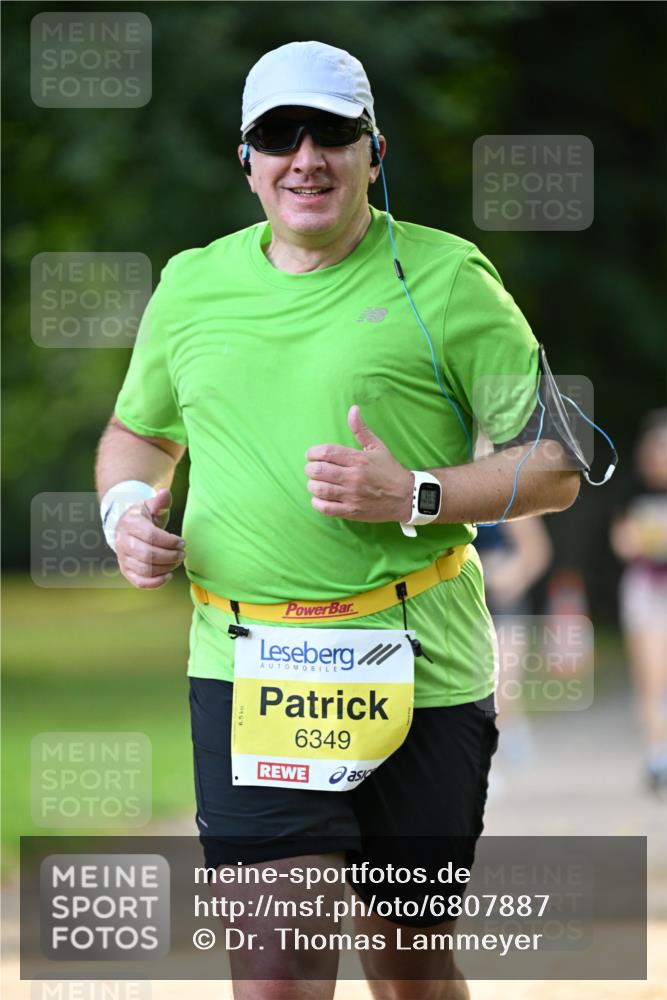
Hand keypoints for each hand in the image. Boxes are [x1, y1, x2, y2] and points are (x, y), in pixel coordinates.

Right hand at [115, 487, 185, 588]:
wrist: (127, 527)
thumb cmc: (144, 516)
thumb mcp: (152, 506)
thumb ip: (160, 501)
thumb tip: (165, 493)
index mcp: (129, 524)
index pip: (152, 536)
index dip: (170, 542)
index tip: (182, 542)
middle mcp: (122, 542)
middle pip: (149, 555)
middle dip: (170, 556)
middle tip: (182, 553)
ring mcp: (123, 558)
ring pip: (146, 570)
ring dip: (166, 568)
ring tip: (177, 560)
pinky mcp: (126, 570)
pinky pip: (139, 582)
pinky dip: (155, 583)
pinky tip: (168, 575)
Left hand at [305, 405, 412, 522]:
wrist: (407, 497)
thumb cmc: (390, 471)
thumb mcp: (378, 447)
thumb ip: (361, 429)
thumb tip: (352, 409)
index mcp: (358, 459)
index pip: (326, 452)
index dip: (313, 453)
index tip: (312, 455)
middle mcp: (353, 477)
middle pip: (318, 471)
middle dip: (310, 469)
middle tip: (313, 470)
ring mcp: (352, 495)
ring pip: (319, 489)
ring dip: (312, 485)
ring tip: (316, 483)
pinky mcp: (352, 511)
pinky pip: (325, 508)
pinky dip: (317, 503)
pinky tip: (320, 498)